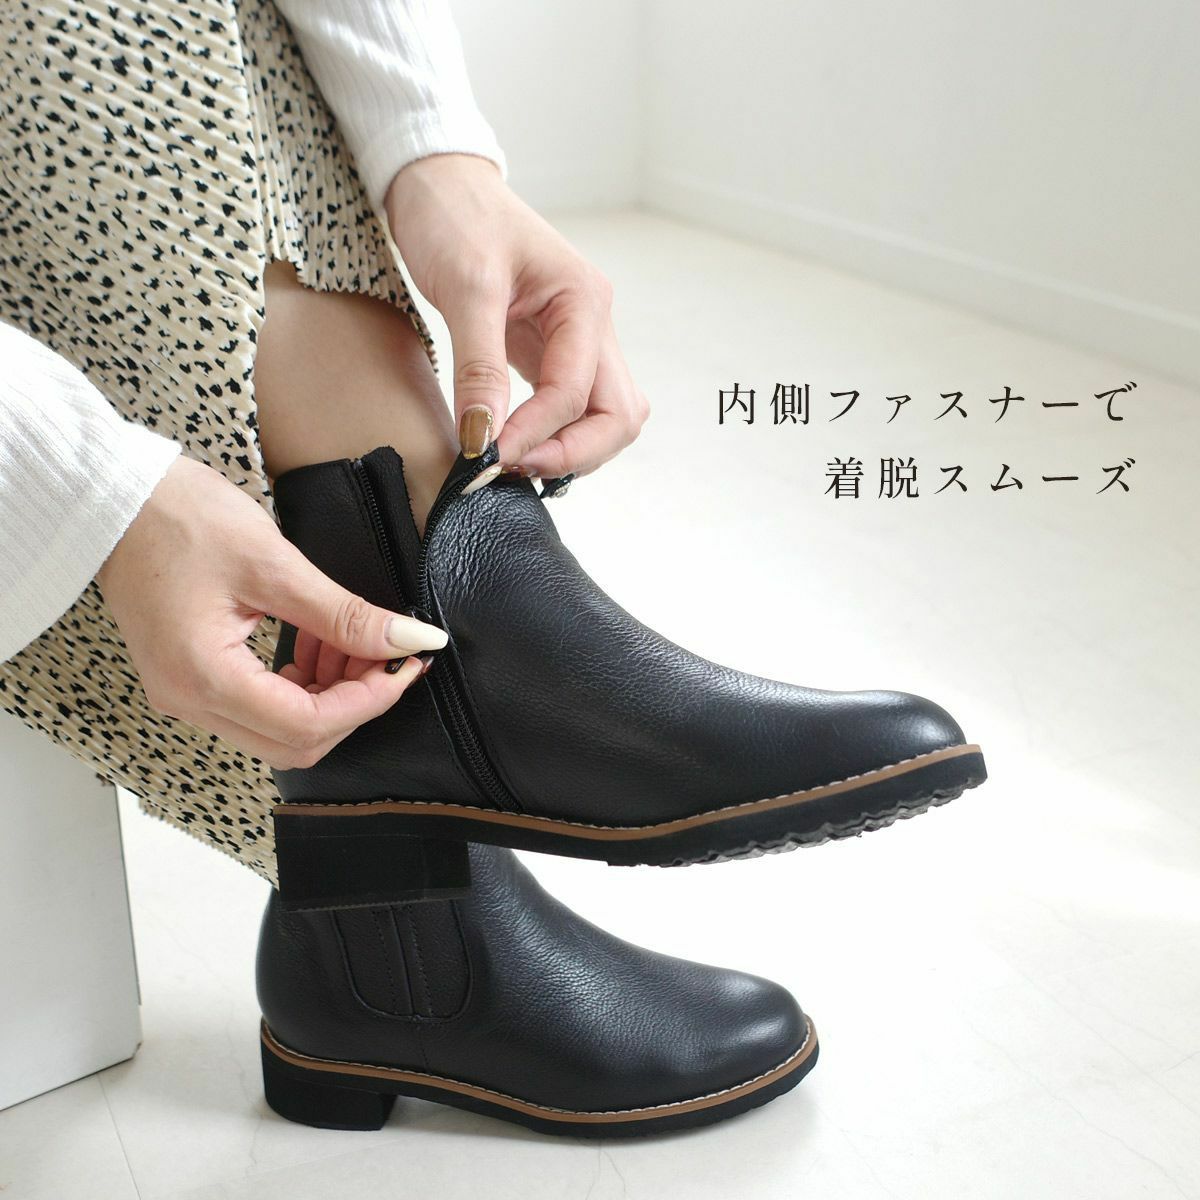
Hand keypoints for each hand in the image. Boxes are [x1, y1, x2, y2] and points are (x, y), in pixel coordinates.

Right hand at [96, 456, 446, 768]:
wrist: (116, 499)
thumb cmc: (180, 519)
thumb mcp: (275, 564)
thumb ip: (345, 613)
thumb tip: (410, 640)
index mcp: (204, 678)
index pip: (307, 725)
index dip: (369, 701)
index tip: (406, 663)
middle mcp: (189, 701)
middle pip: (295, 741)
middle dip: (353, 703)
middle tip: (386, 653)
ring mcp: (186, 694)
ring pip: (280, 729)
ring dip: (330, 694)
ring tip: (353, 639)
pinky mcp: (191, 678)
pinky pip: (259, 705)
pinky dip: (301, 683)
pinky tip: (320, 640)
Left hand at [385, 153, 648, 478]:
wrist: (438, 182)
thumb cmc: (456, 216)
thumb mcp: (465, 288)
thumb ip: (480, 367)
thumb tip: (482, 436)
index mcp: (584, 301)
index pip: (576, 393)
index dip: (535, 434)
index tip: (487, 456)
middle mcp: (593, 324)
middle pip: (617, 416)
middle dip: (574, 453)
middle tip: (514, 470)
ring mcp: (578, 341)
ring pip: (604, 418)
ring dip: (569, 451)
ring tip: (514, 462)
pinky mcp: (552, 353)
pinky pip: (572, 408)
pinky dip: (552, 435)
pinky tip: (515, 444)